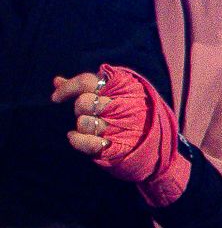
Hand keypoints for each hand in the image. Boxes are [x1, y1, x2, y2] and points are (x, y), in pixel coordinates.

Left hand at [56, 67, 188, 204]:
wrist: (159, 147)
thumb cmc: (135, 116)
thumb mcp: (119, 95)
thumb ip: (88, 88)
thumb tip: (57, 81)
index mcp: (124, 88)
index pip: (88, 82)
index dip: (68, 88)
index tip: (56, 97)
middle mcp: (123, 106)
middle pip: (84, 102)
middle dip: (79, 109)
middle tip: (87, 114)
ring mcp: (122, 127)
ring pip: (84, 122)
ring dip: (81, 126)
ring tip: (90, 128)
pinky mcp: (119, 146)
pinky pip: (88, 143)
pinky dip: (77, 140)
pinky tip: (75, 137)